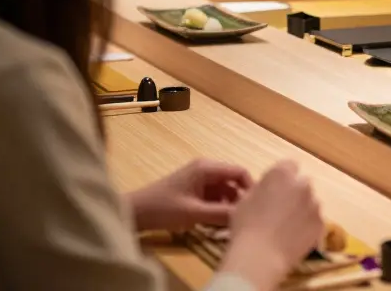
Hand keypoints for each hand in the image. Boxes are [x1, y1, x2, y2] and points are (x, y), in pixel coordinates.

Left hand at [128, 159, 251, 231]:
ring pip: (224, 190)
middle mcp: (205, 168)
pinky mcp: (194, 189)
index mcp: (207, 167)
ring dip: (228, 205)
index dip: (250, 188)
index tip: (255, 207)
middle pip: (233, 181)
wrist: (135, 213)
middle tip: (243, 217)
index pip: (239, 172)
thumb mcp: (194, 213)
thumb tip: (246, 215)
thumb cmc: (163, 209)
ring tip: (231, 222)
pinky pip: (214, 196)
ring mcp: (199, 179)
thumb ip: (221, 214)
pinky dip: (218, 207)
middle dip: (239, 199)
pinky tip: (217, 222)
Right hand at [219, 160, 323, 290]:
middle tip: (281, 209)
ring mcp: (315, 204)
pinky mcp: (321, 223)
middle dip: (294, 193)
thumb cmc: (246, 227)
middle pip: (302, 183)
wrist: (260, 257)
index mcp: (281, 174)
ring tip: (287, 228)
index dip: (283, 178)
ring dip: (302, 210)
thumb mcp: (245, 200)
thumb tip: (269, 189)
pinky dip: (308, 226)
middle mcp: (303, 184)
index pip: (288, 165)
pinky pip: (315, 220)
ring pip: (310, 202)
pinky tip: (294, 238)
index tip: (276, 189)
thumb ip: (262, 188)